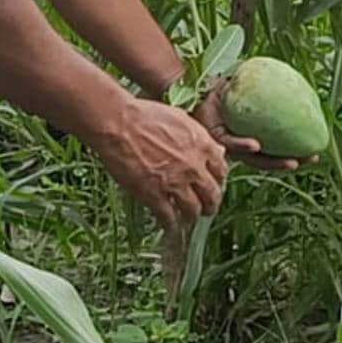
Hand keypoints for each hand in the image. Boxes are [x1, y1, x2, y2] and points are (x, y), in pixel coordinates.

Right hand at [89, 98, 228, 231]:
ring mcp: (175, 183)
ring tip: (188, 218)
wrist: (119, 123)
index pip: (222, 171)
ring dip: (192, 216)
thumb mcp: (182, 119)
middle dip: (211, 204)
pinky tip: (170, 227)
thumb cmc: (145, 115)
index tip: (213, 184)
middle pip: (213, 195)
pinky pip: (169, 218)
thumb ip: (200, 137)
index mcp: (203, 146)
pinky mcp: (154, 195)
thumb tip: (216, 150)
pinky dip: (171, 226)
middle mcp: (194, 167)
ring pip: (193, 210)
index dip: (218, 181)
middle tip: (207, 208)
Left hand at [194, 77, 320, 172]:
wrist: (192, 82)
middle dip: (291, 162)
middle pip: (269, 158)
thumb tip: (297, 80)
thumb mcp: (248, 84)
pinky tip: (257, 144)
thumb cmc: (221, 83)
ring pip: (252, 158)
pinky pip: (230, 141)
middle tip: (311, 159)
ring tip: (292, 162)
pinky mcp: (212, 136)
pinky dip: (243, 144)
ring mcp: (227, 143)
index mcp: (249, 132)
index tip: (315, 153)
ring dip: (272, 161)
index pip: (275, 147)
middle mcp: (239, 142)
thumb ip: (268, 85)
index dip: (295, 151)